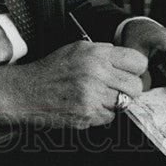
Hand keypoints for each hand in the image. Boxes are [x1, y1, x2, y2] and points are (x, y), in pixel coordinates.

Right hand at [0, 42, 146, 129]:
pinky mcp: (87, 114)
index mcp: (97, 53)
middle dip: (129, 89)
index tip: (130, 73)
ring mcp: (92, 95)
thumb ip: (104, 52)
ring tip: (102, 96)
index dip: (136, 69)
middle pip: (136, 86)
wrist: (27, 91)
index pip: (138, 62)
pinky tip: (89, 105)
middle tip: (117, 88)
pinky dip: (103, 114)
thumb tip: (128, 61)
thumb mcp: (78, 49)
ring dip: (117, 102)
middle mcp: (97, 73)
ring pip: (126, 103)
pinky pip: (110, 117)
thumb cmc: (53, 69)